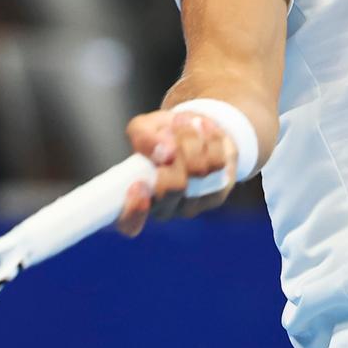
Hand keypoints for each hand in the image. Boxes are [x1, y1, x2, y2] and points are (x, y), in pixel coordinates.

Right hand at [114, 107, 238, 236]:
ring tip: (187, 125)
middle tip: (170, 130)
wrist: (195, 131)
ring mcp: (191, 205)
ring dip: (193, 139)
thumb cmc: (162, 135)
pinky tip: (204, 131)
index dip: (134, 210)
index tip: (138, 185)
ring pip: (199, 170)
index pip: (129, 222)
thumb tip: (163, 153)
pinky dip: (211, 139)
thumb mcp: (144, 128)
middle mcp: (162, 208)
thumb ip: (144, 139)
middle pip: (173, 186)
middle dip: (175, 150)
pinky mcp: (216, 196)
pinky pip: (218, 163)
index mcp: (136, 198)